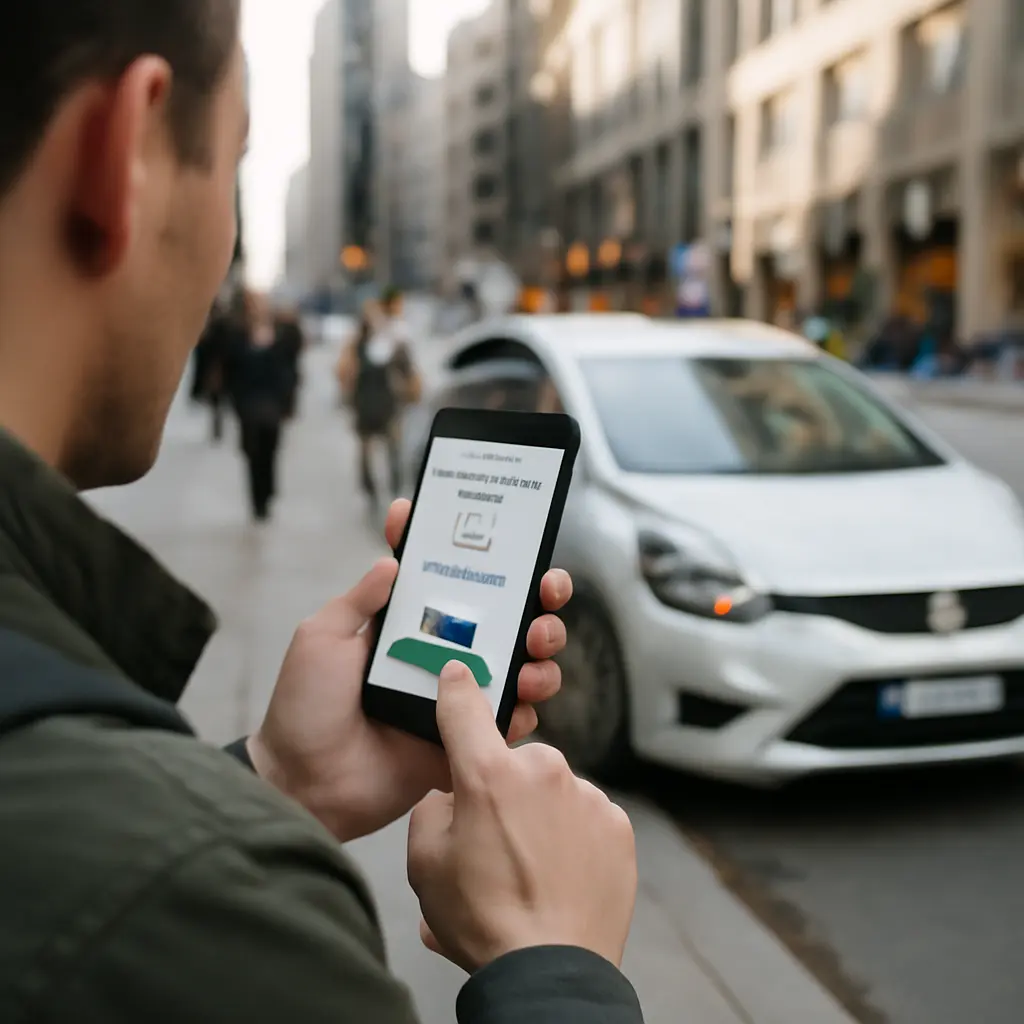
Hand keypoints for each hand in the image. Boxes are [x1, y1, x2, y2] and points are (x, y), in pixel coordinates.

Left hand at [248, 499, 572, 842]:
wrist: (306, 783)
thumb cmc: (305, 707)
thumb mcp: (323, 639)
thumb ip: (359, 600)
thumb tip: (391, 560)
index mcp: (411, 627)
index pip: (453, 581)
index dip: (477, 556)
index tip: (495, 534)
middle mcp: (443, 656)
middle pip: (507, 618)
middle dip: (538, 600)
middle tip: (544, 594)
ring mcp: (459, 697)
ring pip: (522, 664)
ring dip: (542, 650)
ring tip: (535, 649)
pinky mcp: (466, 739)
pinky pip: (512, 720)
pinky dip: (526, 707)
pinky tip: (522, 698)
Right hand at [407, 661, 636, 974]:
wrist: (551, 971)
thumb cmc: (483, 919)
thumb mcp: (424, 862)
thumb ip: (433, 808)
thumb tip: (453, 797)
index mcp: (488, 774)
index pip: (464, 707)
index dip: (456, 687)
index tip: (457, 672)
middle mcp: (543, 771)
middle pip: (511, 766)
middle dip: (500, 795)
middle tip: (492, 847)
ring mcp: (587, 795)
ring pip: (550, 794)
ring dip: (537, 820)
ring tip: (528, 875)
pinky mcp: (617, 823)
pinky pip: (584, 817)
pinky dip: (571, 839)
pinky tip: (559, 878)